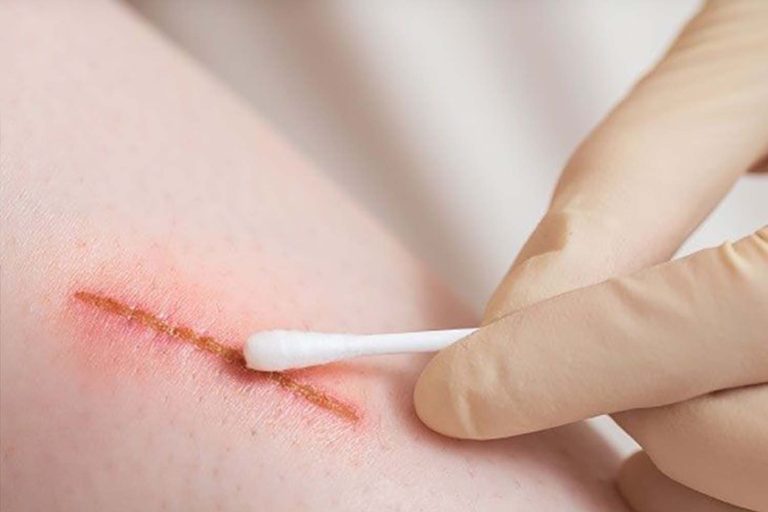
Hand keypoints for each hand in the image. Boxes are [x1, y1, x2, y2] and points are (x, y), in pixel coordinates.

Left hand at [414, 1, 767, 509]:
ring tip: (625, 381)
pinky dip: (707, 480)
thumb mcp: (741, 83)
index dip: (555, 365)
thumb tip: (515, 308)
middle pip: (740, 438)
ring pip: (758, 484)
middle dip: (613, 400)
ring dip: (664, 450)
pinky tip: (678, 421)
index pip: (707, 318)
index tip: (452, 394)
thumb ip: (630, 191)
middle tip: (564, 351)